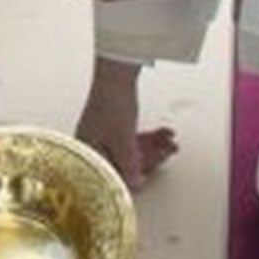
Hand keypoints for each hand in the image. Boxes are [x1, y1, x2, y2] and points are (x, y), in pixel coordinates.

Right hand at [75, 57, 177, 192]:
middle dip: (150, 158)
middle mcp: (92, 143)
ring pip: (130, 149)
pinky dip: (147, 137)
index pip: (112, 173)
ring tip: (169, 143)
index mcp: (89, 151)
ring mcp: (102, 132)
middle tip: (166, 154)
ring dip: (153, 147)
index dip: (134, 175)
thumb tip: (136, 185)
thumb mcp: (124, 142)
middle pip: (123, 161)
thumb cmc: (112, 103)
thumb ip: (131, 166)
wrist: (116, 74)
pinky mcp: (112, 123)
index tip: (150, 175)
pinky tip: (162, 134)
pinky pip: (131, 137)